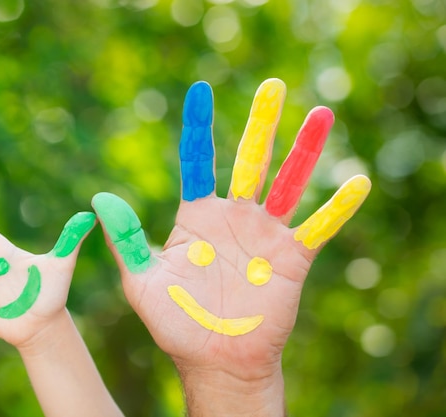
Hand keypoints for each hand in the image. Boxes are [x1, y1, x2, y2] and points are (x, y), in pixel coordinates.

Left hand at [92, 80, 369, 415]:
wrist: (212, 360)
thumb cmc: (174, 322)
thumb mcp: (141, 281)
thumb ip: (126, 240)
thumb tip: (100, 199)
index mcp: (196, 215)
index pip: (197, 160)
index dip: (198, 127)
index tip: (199, 92)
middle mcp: (233, 216)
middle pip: (249, 160)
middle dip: (261, 124)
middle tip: (272, 86)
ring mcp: (264, 234)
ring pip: (288, 183)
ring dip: (305, 150)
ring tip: (321, 114)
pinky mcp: (291, 258)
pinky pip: (318, 228)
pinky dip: (336, 207)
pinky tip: (357, 181)